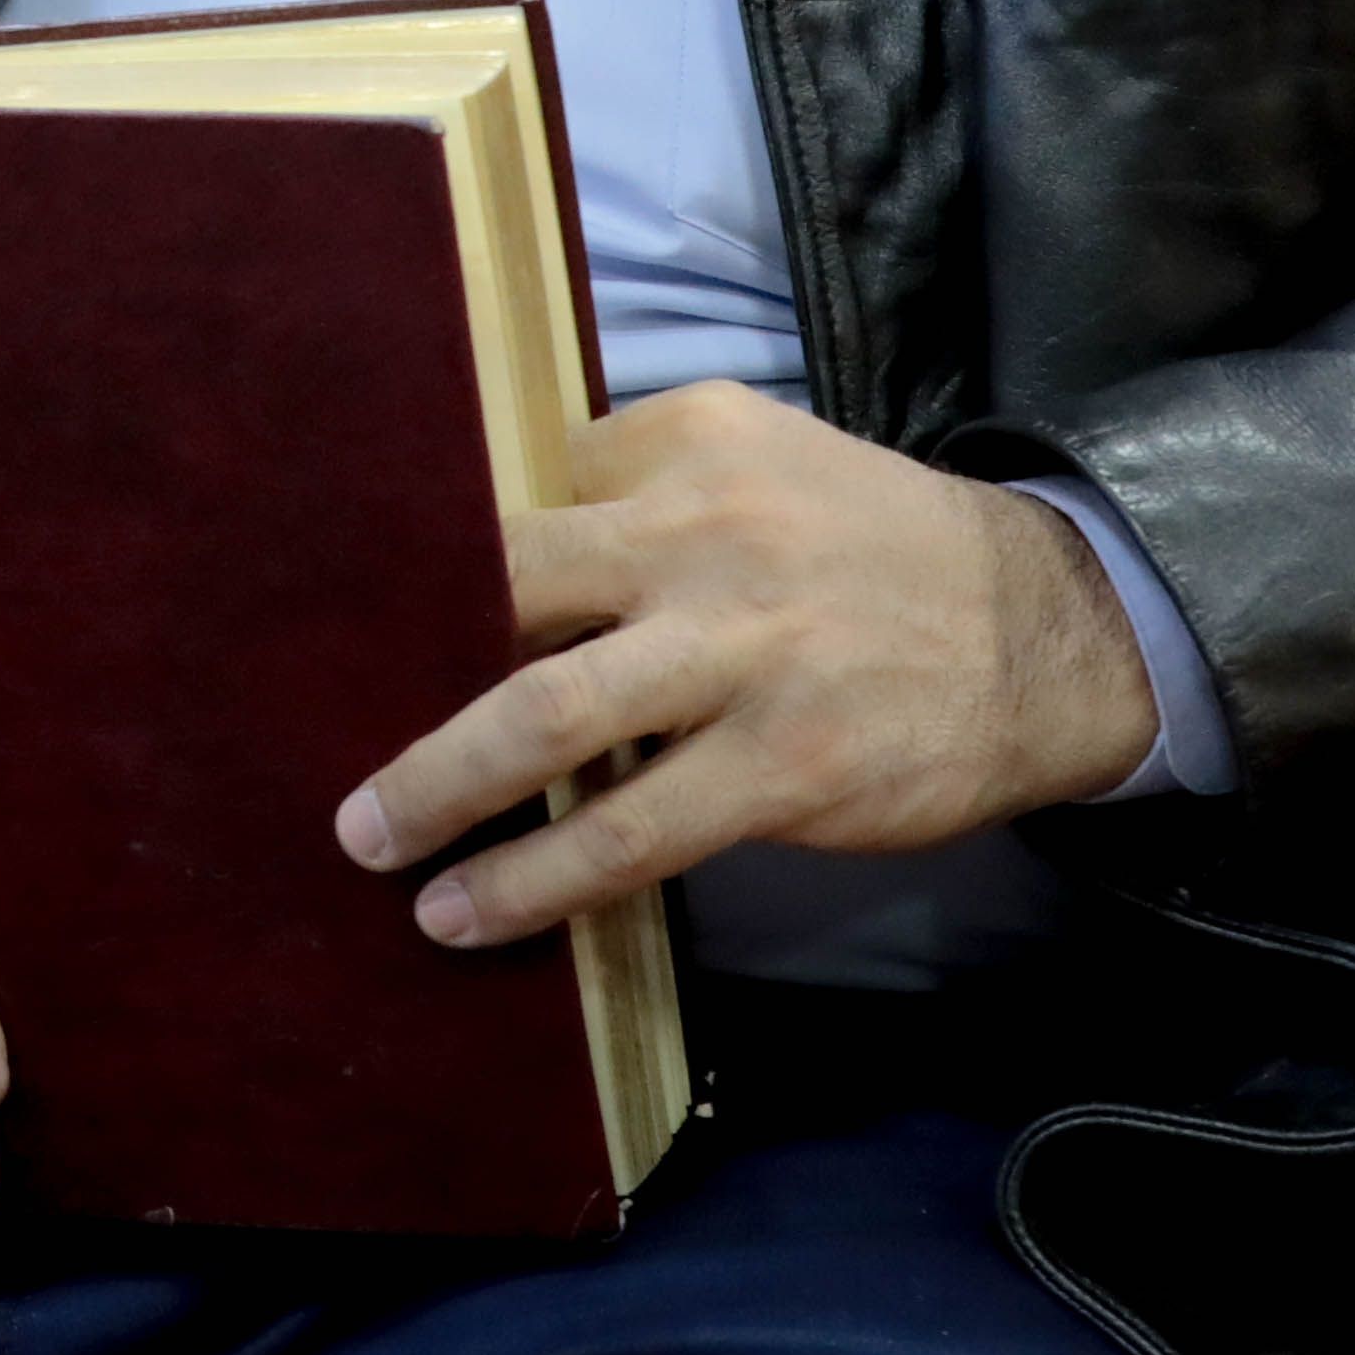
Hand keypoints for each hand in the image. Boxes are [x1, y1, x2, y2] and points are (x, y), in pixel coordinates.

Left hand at [334, 382, 1160, 949]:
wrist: (1051, 630)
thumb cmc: (870, 547)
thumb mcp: (757, 459)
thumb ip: (631, 483)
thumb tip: (479, 554)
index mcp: (683, 442)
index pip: (510, 480)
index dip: (412, 544)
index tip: (331, 594)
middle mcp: (703, 532)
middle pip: (503, 579)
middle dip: (389, 645)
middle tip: (303, 710)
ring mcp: (743, 653)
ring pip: (548, 717)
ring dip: (438, 786)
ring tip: (369, 841)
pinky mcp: (784, 764)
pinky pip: (631, 832)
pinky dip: (536, 877)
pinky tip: (470, 911)